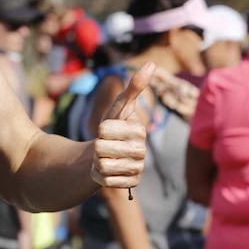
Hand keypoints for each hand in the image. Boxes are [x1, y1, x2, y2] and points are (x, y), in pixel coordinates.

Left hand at [90, 62, 152, 188]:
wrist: (104, 155)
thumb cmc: (111, 128)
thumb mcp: (119, 106)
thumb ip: (134, 87)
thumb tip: (152, 63)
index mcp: (139, 131)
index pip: (103, 130)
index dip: (99, 130)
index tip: (106, 131)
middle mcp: (142, 151)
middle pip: (100, 148)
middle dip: (96, 147)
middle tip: (105, 146)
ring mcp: (137, 169)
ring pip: (102, 165)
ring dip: (97, 162)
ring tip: (106, 157)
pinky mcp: (130, 185)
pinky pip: (104, 181)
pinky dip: (99, 176)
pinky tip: (108, 171)